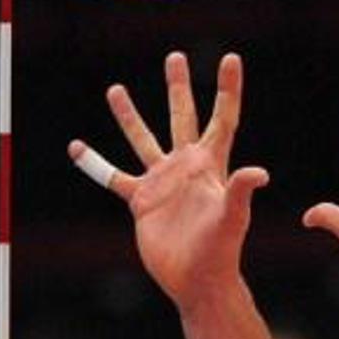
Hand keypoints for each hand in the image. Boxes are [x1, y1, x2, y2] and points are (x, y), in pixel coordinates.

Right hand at [69, 53, 267, 311]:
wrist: (197, 281)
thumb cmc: (222, 250)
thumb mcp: (232, 217)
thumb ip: (241, 192)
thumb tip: (260, 172)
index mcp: (211, 163)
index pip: (222, 117)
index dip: (227, 88)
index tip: (230, 58)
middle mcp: (186, 166)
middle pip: (182, 116)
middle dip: (178, 87)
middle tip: (175, 57)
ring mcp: (162, 181)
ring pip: (143, 139)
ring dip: (130, 116)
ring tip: (116, 89)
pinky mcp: (141, 200)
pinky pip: (113, 177)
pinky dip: (95, 164)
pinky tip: (78, 148)